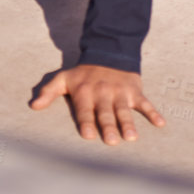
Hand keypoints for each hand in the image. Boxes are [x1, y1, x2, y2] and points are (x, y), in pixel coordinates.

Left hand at [30, 65, 164, 145]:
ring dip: (129, 123)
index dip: (87, 122)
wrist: (107, 52)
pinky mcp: (134, 90)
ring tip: (132, 137)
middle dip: (109, 126)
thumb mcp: (63, 78)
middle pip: (105, 113)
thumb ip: (48, 92)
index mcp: (84, 92)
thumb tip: (33, 106)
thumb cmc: (83, 73)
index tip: (89, 136)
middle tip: (113, 141)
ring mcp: (120, 92)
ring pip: (124, 110)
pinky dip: (153, 112)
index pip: (85, 110)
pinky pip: (145, 102)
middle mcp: (103, 93)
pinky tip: (161, 123)